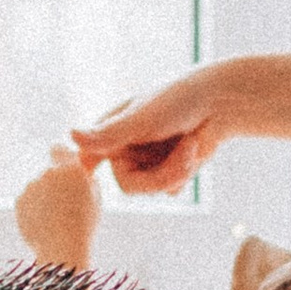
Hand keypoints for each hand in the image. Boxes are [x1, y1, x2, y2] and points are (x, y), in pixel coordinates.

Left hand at [23, 145, 101, 265]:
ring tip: (56, 218)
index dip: (60, 157)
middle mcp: (47, 173)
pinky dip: (35, 209)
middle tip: (66, 203)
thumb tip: (78, 167)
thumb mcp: (95, 196)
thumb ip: (85, 176)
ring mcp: (30, 186)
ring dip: (45, 197)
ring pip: (38, 187)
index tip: (64, 168)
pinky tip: (46, 224)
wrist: (61, 250)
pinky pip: (28, 200)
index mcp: (70, 169)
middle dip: (55, 182)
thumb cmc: (83, 225)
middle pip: (49, 171)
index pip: (57, 149)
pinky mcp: (19, 201)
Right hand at [73, 64, 241, 195]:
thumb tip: (71, 135)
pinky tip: (193, 152)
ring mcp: (146, 162)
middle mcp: (125, 149)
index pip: (91, 162)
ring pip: (154, 189)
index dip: (91, 171)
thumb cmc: (178, 100)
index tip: (91, 175)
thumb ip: (109, 133)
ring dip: (178, 169)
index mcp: (111, 132)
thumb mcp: (142, 118)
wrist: (220, 103)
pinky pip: (170, 189)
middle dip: (163, 171)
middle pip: (131, 185)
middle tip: (186, 150)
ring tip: (191, 143)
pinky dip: (185, 173)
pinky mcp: (166, 172)